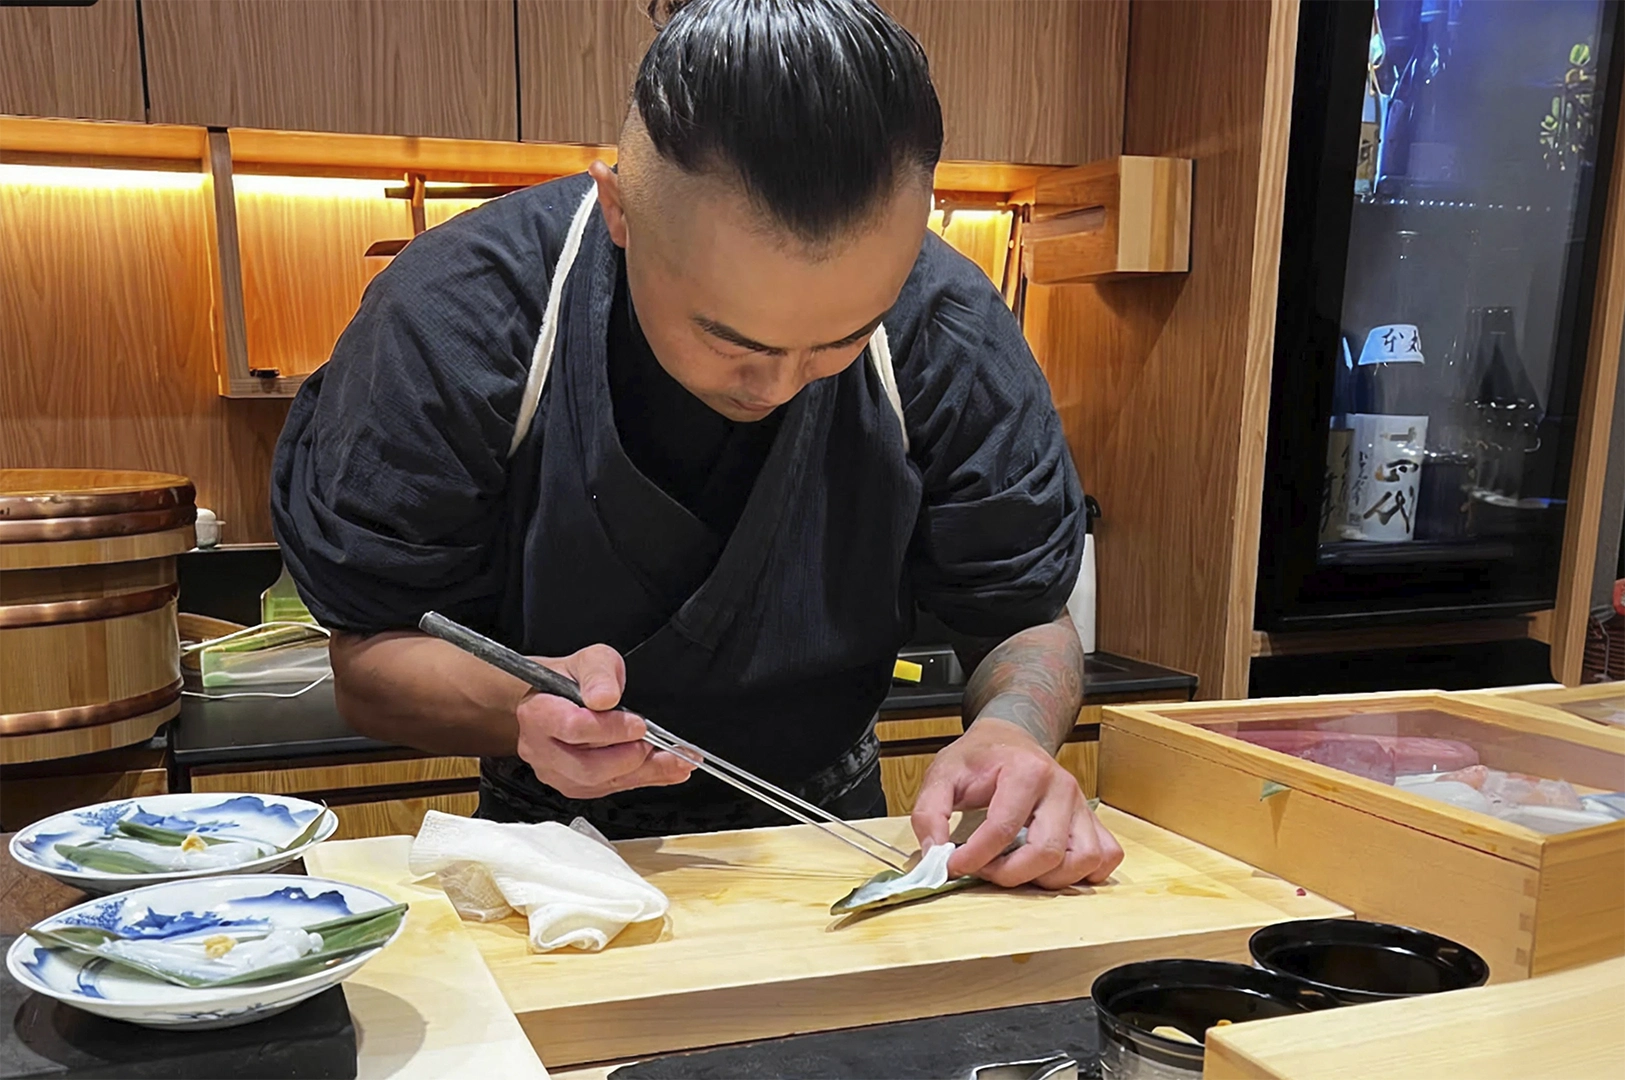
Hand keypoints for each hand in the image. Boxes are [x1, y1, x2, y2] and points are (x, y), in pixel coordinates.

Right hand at [514, 644, 695, 798]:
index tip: (638, 724)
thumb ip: (599, 674)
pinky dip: (643, 779)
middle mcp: (541, 749)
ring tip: (676, 760)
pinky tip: (667, 769)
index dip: (611, 729)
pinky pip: (609, 790)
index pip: (574, 728)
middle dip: (630, 757)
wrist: (554, 699)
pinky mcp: (574, 786)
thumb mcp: (589, 660)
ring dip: (644, 773)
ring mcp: (556, 772)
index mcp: (539, 713)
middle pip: (588, 767)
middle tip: (656, 743)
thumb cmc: (571, 679)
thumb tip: (606, 697)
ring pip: (600, 784)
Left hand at [911, 717, 1122, 888]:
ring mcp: (1081, 806)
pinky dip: (1082, 874)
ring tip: (1016, 870)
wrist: (1011, 739)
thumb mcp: (943, 774)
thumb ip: (929, 812)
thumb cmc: (979, 758)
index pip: (1003, 828)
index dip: (974, 857)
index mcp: (1026, 770)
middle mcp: (1062, 787)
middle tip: (984, 870)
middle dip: (1009, 874)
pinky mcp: (1092, 822)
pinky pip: (1104, 858)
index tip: (953, 866)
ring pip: (1081, 860)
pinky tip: (1051, 870)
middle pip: (1046, 851)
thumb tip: (935, 855)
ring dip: (1047, 879)